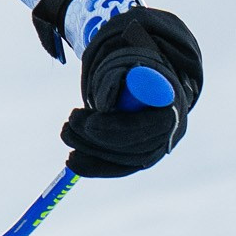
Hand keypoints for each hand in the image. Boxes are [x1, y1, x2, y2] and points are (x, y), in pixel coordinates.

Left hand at [61, 6, 202, 177]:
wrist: (149, 84)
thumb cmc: (136, 72)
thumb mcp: (127, 66)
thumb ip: (117, 79)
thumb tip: (105, 105)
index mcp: (170, 108)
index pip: (142, 126)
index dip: (113, 127)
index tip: (88, 122)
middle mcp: (167, 136)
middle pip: (130, 147)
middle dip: (95, 138)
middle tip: (69, 122)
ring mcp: (155, 151)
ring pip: (120, 160)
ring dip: (88, 148)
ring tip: (65, 131)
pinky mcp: (139, 161)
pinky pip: (117, 169)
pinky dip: (93, 166)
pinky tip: (72, 161)